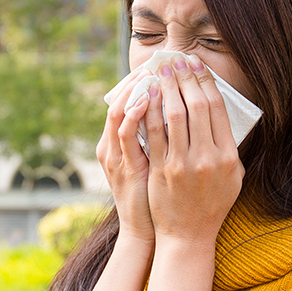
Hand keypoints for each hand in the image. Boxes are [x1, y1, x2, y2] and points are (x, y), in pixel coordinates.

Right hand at [96, 68, 155, 244]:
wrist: (148, 231)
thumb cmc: (156, 199)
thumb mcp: (153, 165)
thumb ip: (159, 141)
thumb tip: (180, 112)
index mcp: (118, 144)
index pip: (126, 101)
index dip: (141, 81)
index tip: (160, 64)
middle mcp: (111, 146)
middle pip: (119, 99)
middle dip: (139, 78)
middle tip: (157, 59)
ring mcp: (113, 155)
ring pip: (118, 111)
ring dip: (135, 88)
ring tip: (151, 69)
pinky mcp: (121, 165)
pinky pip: (124, 132)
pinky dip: (134, 112)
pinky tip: (146, 97)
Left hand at [144, 54, 243, 245]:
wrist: (188, 235)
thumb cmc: (212, 205)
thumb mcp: (233, 176)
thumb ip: (228, 146)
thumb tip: (218, 113)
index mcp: (228, 156)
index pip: (216, 108)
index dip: (205, 82)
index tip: (196, 65)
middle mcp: (208, 158)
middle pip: (196, 106)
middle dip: (185, 78)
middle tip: (176, 59)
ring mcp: (183, 164)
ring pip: (173, 115)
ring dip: (166, 88)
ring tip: (160, 70)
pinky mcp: (161, 170)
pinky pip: (154, 134)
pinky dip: (150, 111)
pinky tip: (146, 95)